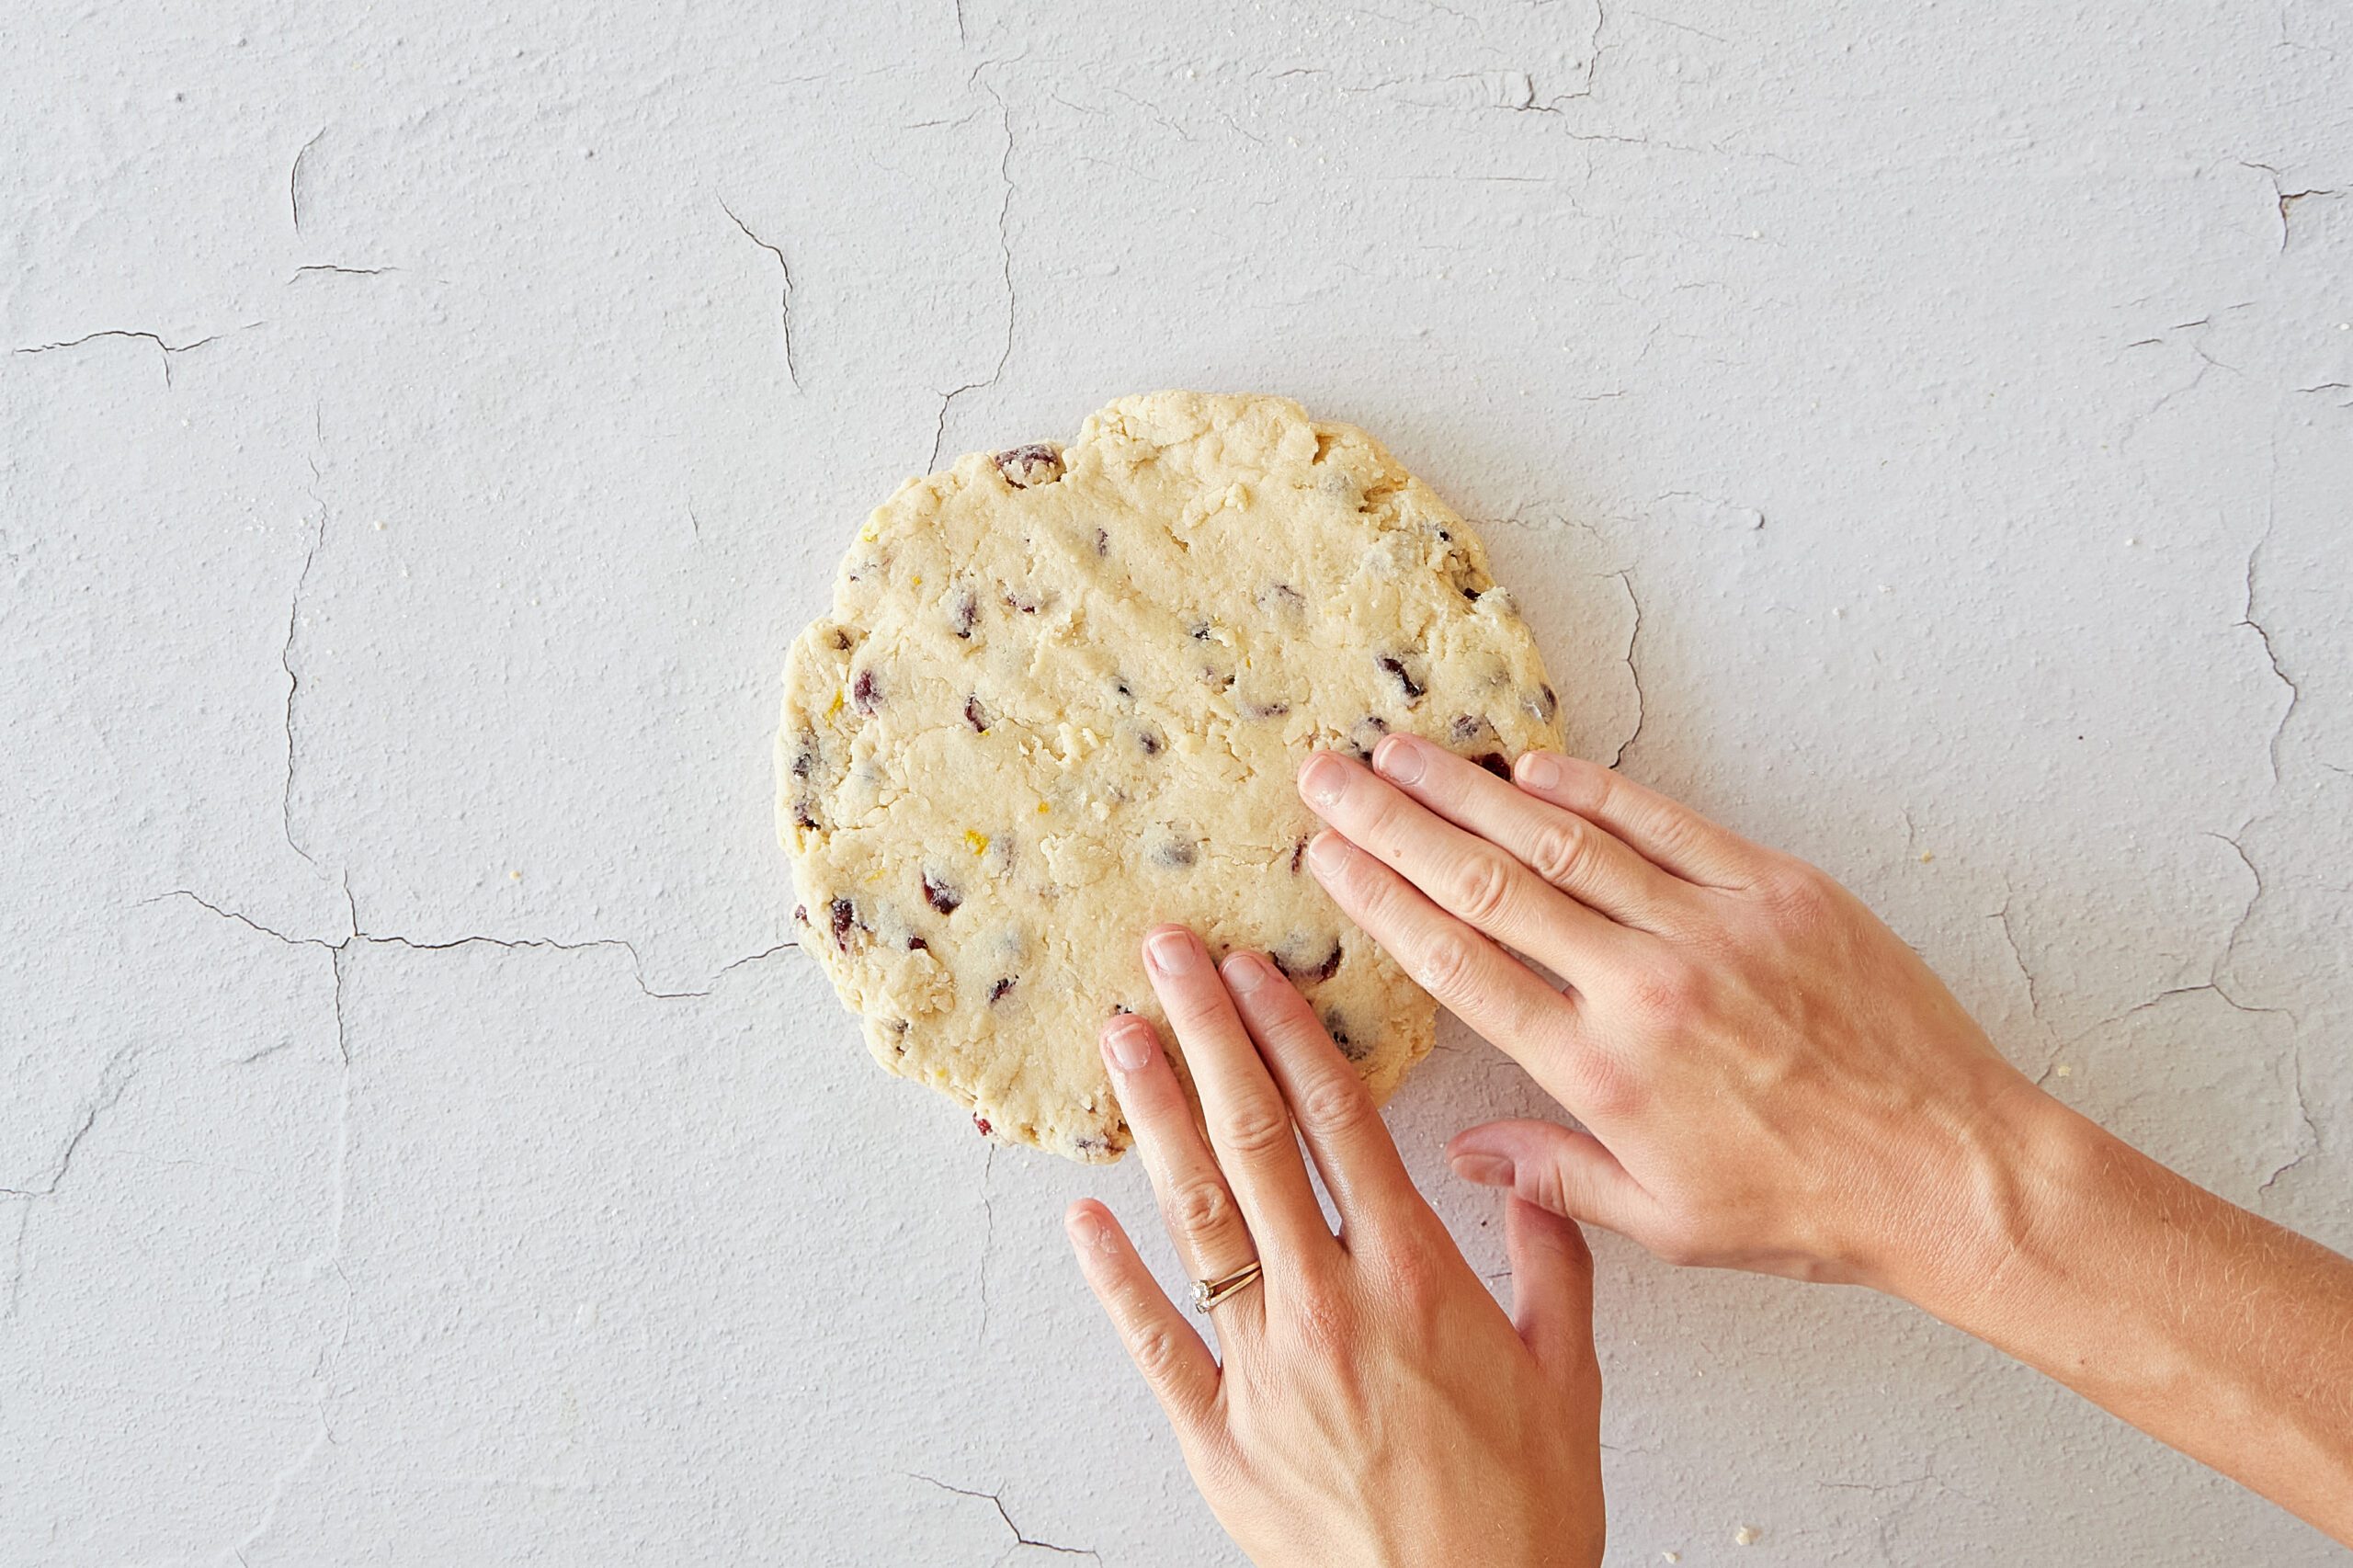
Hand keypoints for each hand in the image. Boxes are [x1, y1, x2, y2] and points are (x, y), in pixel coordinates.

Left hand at [1066, 925, 1604, 1567]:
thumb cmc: (1522, 1512)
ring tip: (1119, 1038)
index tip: (1254, 968)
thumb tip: (1533, 1184)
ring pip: (1197, 1216)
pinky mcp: (1217, 1437)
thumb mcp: (1568, 1377)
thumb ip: (1552, 1265)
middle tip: (1165, 957)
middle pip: (1256, 1141)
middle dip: (1207, 1036)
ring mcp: (1264, 1368)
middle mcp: (1330, 1305)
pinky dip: (1114, 1276)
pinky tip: (1082, 1215)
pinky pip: (1154, 1342)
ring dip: (1154, 1119)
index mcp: (1416, 1279)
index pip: (1342, 1123)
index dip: (1290, 1033)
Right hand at [1295, 736, 2040, 1303]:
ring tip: (1401, 751)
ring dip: (1469, 789)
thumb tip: (1463, 1150)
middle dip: (1394, 822)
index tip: (1327, 857)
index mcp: (1601, 1072)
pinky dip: (1592, 789)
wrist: (1954, 1170)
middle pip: (1487, 882)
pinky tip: (1530, 764)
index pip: (1459, 964)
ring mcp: (1710, 927)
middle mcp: (1640, 985)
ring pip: (1562, 838)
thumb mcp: (1665, 1220)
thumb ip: (1553, 1175)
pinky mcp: (1777, 891)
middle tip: (1327, 774)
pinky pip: (1663, 825)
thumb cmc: (1811, 1208)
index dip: (1381, 900)